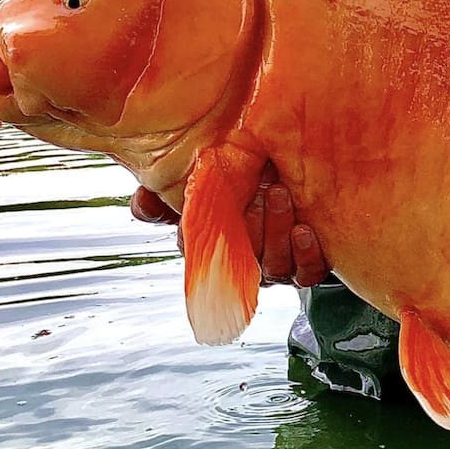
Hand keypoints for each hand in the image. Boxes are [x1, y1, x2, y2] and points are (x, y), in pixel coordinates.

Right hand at [128, 163, 328, 287]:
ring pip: (273, 265)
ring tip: (281, 195)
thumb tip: (141, 201)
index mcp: (216, 244)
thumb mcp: (212, 178)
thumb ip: (174, 190)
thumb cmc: (250, 181)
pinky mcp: (308, 266)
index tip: (202, 216)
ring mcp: (277, 266)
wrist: (301, 176)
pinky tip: (305, 231)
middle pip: (242, 258)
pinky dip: (305, 254)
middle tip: (262, 188)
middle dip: (251, 225)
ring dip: (277, 231)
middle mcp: (245, 260)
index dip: (197, 240)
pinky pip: (306, 273)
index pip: (197, 253)